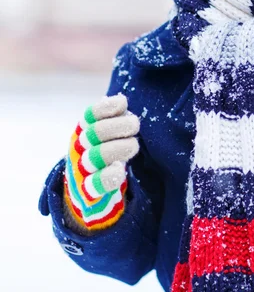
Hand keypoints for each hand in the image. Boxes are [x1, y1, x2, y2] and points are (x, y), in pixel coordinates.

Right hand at [63, 93, 139, 231]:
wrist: (85, 187)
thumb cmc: (103, 150)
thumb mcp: (107, 132)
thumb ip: (116, 118)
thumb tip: (121, 101)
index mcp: (84, 129)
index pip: (91, 115)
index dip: (105, 107)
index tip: (123, 103)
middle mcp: (80, 146)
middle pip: (95, 132)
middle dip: (117, 126)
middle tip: (135, 125)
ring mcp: (82, 168)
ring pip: (96, 156)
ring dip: (117, 148)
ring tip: (134, 145)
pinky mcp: (87, 190)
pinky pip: (96, 184)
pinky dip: (108, 176)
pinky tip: (119, 170)